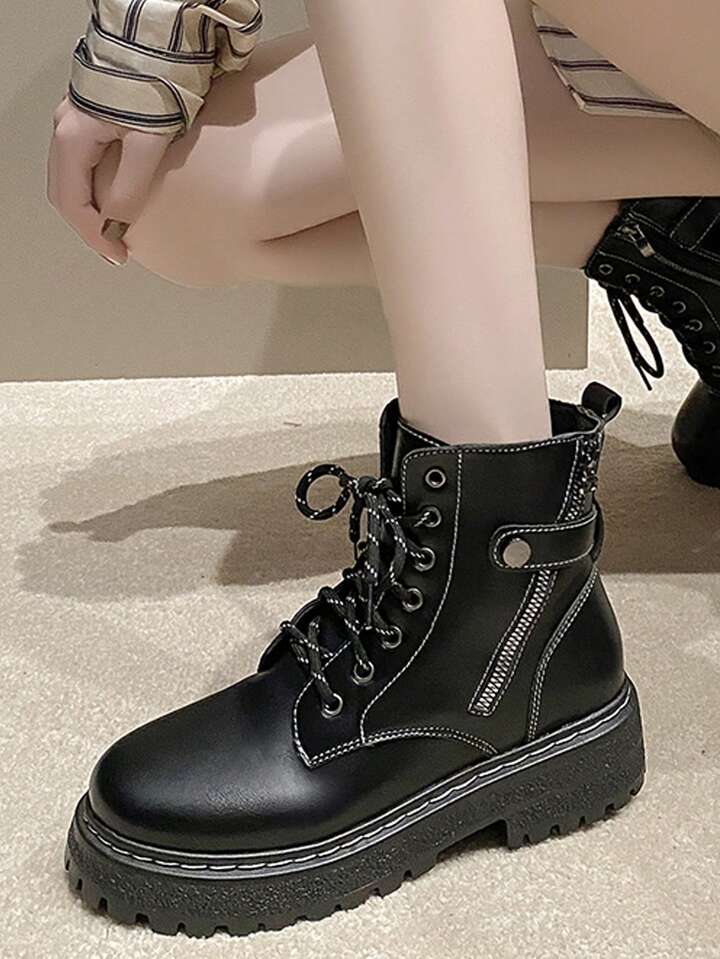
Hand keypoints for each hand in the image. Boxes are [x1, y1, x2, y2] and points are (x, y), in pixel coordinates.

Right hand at [47, 98, 172, 264]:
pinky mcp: (93, 114)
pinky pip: (84, 161)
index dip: (95, 235)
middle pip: (66, 193)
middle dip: (88, 226)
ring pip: (72, 177)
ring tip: (115, 228)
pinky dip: (95, 186)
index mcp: (74, 137)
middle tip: (115, 249)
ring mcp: (77, 120)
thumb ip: (130, 186)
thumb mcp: (148, 141)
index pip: (73, 203)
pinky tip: (115, 195)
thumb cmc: (154, 83)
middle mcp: (67, 128)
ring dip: (90, 207)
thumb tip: (117, 223)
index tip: (120, 255)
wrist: (158, 38)